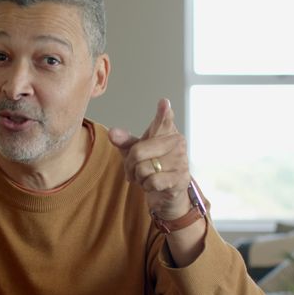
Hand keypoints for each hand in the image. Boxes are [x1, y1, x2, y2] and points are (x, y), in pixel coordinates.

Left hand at [108, 99, 191, 220]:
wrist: (166, 191)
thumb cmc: (152, 165)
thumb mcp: (135, 151)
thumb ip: (124, 141)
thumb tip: (112, 133)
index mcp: (166, 131)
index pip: (164, 120)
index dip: (163, 112)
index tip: (164, 103)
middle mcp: (177, 142)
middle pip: (138, 152)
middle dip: (130, 165)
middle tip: (133, 169)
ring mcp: (180, 160)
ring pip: (143, 169)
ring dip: (139, 177)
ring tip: (146, 177)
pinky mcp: (180, 177)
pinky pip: (152, 181)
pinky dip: (147, 186)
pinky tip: (153, 185)